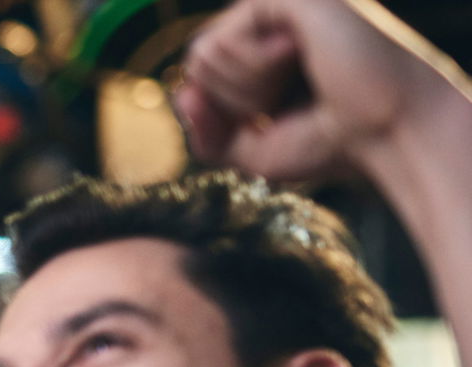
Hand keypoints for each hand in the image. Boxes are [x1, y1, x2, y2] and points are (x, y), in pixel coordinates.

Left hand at [178, 0, 471, 181]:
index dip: (218, 112)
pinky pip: (222, 38)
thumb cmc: (332, 143)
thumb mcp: (253, 150)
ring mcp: (280, 8)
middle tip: (289, 102)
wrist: (386, 131)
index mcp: (267, 52)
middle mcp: (273, 24)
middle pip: (196, 62)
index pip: (201, 75)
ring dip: (244, 88)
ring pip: (202, 52)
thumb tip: (182, 92)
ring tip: (300, 80)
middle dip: (232, 101)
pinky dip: (251, 69)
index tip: (270, 122)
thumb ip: (207, 131)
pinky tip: (300, 57)